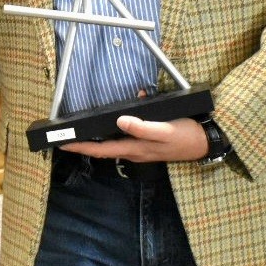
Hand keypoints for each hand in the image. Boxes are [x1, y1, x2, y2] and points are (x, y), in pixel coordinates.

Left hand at [60, 115, 205, 161]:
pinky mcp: (146, 142)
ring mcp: (140, 148)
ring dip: (97, 138)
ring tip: (81, 131)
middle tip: (65, 138)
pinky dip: (117, 126)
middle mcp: (134, 150)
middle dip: (84, 144)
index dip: (81, 147)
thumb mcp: (164, 130)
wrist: (204, 143)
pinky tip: (119, 114)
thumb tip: (120, 121)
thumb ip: (142, 127)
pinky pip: (126, 134)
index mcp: (134, 148)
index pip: (101, 149)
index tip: (62, 144)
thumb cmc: (184, 136)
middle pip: (103, 148)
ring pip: (113, 142)